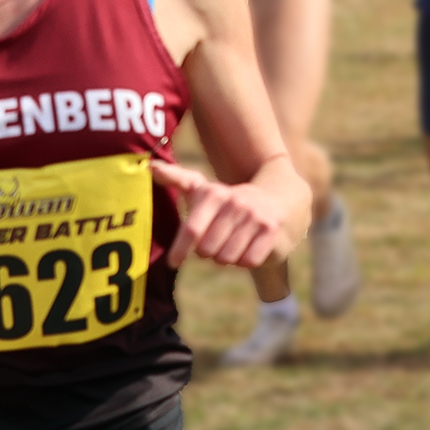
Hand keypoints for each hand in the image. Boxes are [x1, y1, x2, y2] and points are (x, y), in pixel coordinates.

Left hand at [154, 161, 290, 269]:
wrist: (279, 201)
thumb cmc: (228, 202)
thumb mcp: (203, 189)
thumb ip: (177, 179)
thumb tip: (150, 166)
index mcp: (213, 193)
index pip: (191, 229)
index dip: (180, 249)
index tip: (173, 263)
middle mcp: (234, 201)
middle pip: (207, 250)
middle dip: (209, 253)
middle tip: (216, 243)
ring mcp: (255, 215)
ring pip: (227, 258)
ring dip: (227, 257)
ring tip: (233, 243)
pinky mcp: (271, 230)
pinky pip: (248, 261)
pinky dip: (246, 260)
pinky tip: (249, 247)